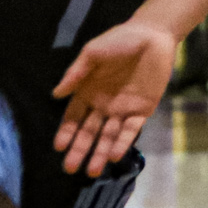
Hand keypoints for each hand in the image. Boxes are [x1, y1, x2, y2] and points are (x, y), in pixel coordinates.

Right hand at [52, 20, 176, 177]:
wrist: (152, 35)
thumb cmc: (119, 40)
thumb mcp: (93, 53)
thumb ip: (76, 73)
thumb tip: (56, 94)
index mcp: (88, 91)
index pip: (73, 117)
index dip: (66, 132)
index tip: (58, 147)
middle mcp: (102, 105)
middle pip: (88, 132)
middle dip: (80, 150)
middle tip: (70, 169)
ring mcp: (122, 109)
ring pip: (108, 136)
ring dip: (100, 153)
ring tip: (92, 171)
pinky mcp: (142, 110)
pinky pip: (130, 130)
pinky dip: (122, 143)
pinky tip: (113, 155)